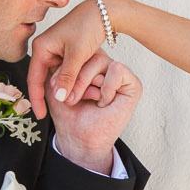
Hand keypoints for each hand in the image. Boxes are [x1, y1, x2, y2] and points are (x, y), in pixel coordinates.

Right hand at [26, 0, 111, 118]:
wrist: (103, 12)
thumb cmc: (88, 28)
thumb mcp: (77, 55)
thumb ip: (67, 77)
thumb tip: (58, 98)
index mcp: (41, 48)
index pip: (34, 79)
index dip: (37, 99)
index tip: (41, 115)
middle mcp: (44, 49)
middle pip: (43, 80)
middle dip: (52, 96)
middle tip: (57, 113)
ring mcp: (55, 51)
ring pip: (56, 77)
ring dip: (64, 89)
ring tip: (71, 105)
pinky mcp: (65, 52)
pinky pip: (64, 72)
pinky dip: (70, 82)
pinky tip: (76, 93)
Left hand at [45, 52, 141, 173]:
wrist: (79, 138)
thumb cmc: (69, 114)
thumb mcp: (55, 86)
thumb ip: (59, 66)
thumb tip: (65, 52)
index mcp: (89, 64)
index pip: (78, 51)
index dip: (65, 69)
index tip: (59, 91)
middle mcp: (105, 67)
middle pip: (88, 54)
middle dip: (75, 78)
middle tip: (70, 99)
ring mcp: (120, 76)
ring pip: (100, 60)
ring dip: (87, 82)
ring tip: (88, 100)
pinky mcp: (133, 85)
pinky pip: (117, 69)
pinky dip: (106, 87)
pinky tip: (103, 102)